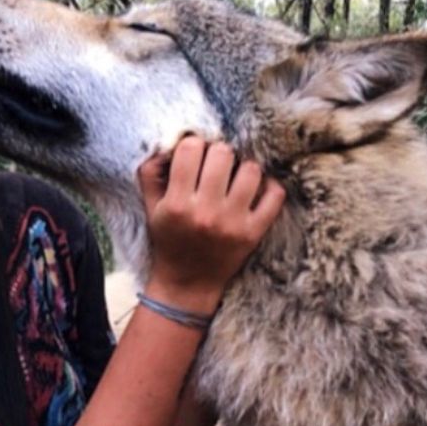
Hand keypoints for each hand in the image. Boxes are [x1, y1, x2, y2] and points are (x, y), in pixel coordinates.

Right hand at [136, 136, 286, 310]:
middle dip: (219, 154)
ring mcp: (233, 223)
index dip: (193, 145)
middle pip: (223, 154)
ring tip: (236, 177)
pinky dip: (270, 186)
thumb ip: (151, 172)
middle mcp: (205, 212)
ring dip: (244, 167)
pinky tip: (258, 188)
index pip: (190, 149)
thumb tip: (168, 142)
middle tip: (217, 165)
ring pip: (251, 170)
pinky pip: (275, 195)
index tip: (195, 155)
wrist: (188, 283)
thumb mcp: (151, 207)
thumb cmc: (170, 240)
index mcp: (177, 203)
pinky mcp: (254, 233)